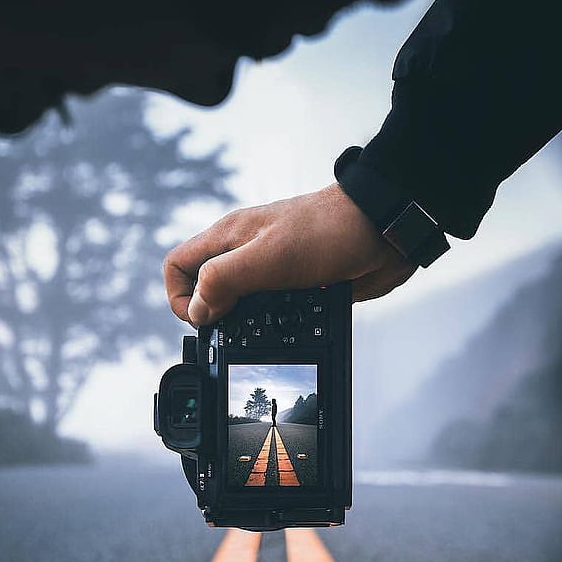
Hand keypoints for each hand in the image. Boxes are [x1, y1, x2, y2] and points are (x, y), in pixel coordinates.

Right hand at [164, 182, 418, 324]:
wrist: (383, 228)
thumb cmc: (328, 231)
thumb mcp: (266, 257)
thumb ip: (223, 279)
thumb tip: (197, 309)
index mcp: (229, 238)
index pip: (178, 265)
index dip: (180, 297)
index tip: (204, 320)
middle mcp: (245, 252)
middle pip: (208, 289)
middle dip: (216, 316)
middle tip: (236, 333)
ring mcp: (272, 269)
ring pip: (242, 304)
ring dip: (249, 324)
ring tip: (267, 331)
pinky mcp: (299, 285)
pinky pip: (276, 311)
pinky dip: (280, 324)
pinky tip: (295, 328)